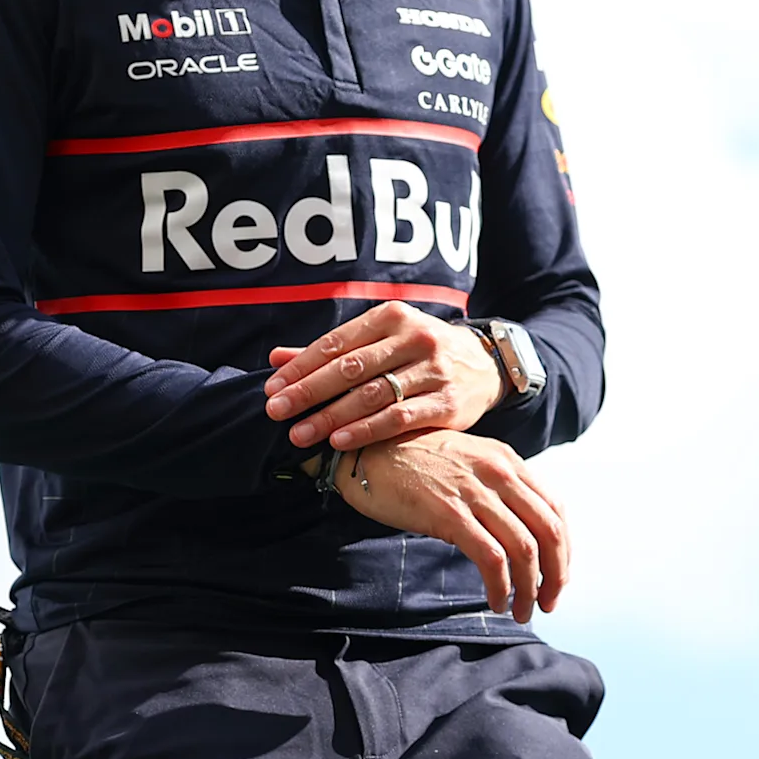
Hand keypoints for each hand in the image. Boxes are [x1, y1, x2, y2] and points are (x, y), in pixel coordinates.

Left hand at [265, 303, 502, 450]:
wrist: (485, 364)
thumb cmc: (418, 351)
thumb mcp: (381, 339)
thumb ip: (330, 351)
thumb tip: (275, 358)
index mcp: (391, 317)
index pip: (336, 344)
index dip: (301, 367)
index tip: (272, 388)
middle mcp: (414, 339)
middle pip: (351, 369)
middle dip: (309, 392)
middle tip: (277, 411)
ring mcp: (433, 371)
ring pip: (373, 395)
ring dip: (332, 417)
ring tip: (301, 434)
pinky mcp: (447, 403)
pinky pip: (400, 418)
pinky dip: (367, 431)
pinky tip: (341, 441)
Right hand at [329, 430, 569, 619]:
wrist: (363, 449)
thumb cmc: (408, 460)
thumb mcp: (464, 461)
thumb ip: (493, 488)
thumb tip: (514, 532)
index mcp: (506, 461)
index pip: (554, 511)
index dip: (562, 551)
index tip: (554, 577)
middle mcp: (498, 473)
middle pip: (548, 532)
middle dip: (555, 575)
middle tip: (547, 603)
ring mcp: (474, 492)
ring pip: (524, 549)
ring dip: (529, 589)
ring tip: (522, 610)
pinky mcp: (448, 513)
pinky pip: (492, 558)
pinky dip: (500, 586)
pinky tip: (496, 600)